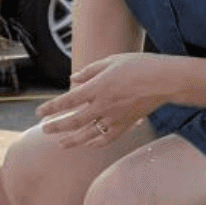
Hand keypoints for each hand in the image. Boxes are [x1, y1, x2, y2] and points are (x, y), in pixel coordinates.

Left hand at [38, 54, 174, 148]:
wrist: (166, 80)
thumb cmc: (140, 66)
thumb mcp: (111, 61)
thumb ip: (89, 71)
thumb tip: (73, 80)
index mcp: (97, 88)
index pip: (67, 101)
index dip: (51, 108)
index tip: (39, 113)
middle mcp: (103, 106)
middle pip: (74, 121)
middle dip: (57, 127)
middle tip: (45, 130)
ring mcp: (115, 117)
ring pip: (89, 134)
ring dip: (72, 140)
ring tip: (60, 144)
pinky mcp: (127, 123)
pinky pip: (108, 137)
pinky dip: (96, 142)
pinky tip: (88, 144)